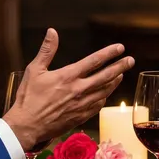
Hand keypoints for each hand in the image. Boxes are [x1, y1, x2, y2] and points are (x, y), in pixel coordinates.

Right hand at [3, 28, 134, 151]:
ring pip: (104, 91)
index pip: (94, 61)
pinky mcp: (80, 116)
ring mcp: (81, 104)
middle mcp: (78, 90)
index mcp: (68, 76)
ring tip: (121, 75)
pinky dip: (104, 97)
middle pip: (105, 76)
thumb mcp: (34, 70)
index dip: (108, 53)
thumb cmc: (28, 98)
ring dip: (114, 82)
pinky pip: (98, 105)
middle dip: (120, 66)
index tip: (120, 48)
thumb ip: (46, 50)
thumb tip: (52, 32)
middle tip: (130, 60)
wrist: (27, 126)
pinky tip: (106, 94)